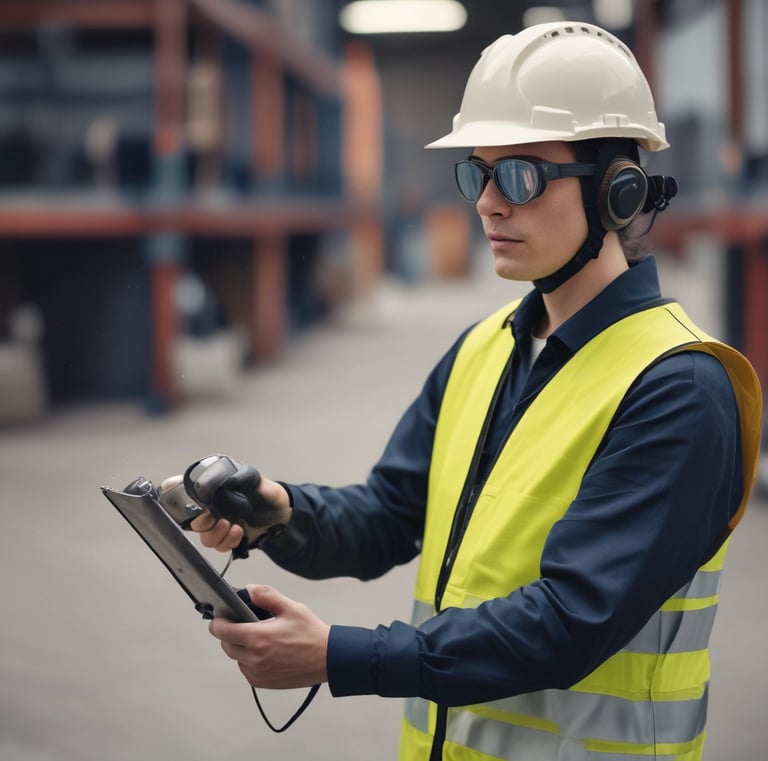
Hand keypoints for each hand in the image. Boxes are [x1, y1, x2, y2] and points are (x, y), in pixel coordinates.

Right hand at [159, 459, 292, 551]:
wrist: (284, 510)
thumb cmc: (265, 490)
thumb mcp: (251, 478)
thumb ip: (233, 479)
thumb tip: (217, 484)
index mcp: (211, 491)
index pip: (182, 496)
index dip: (178, 503)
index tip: (192, 507)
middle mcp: (211, 508)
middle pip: (192, 523)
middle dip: (203, 524)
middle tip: (218, 519)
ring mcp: (220, 525)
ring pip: (205, 538)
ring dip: (217, 535)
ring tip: (233, 526)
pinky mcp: (230, 539)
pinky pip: (220, 547)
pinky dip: (228, 542)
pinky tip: (239, 533)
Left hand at [209, 585, 329, 689]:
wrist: (328, 659)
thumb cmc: (312, 635)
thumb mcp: (291, 608)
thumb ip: (268, 596)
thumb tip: (250, 589)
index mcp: (259, 638)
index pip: (223, 631)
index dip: (218, 623)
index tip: (220, 617)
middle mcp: (255, 659)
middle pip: (226, 645)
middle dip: (230, 634)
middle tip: (245, 625)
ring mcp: (258, 673)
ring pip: (236, 658)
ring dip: (240, 648)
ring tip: (259, 639)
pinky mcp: (263, 683)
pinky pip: (246, 670)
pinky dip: (249, 661)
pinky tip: (265, 652)